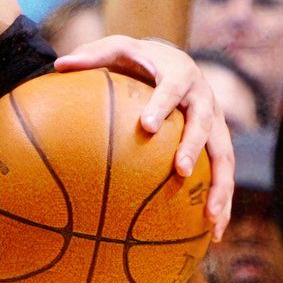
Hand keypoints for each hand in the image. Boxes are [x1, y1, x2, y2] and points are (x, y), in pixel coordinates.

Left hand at [54, 35, 235, 236]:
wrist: (173, 60)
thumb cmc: (139, 58)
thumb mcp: (116, 48)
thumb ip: (91, 56)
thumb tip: (58, 64)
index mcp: (180, 75)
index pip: (172, 90)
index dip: (161, 106)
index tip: (146, 126)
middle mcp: (204, 99)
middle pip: (205, 125)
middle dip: (194, 148)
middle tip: (179, 171)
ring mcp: (215, 123)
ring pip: (224, 157)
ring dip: (220, 187)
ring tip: (211, 219)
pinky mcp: (218, 143)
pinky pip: (222, 175)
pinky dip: (221, 202)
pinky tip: (213, 234)